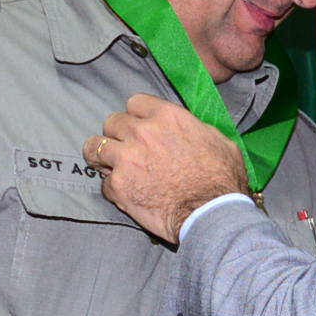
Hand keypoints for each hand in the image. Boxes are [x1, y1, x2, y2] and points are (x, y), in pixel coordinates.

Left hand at [85, 92, 247, 240]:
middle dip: (117, 134)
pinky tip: (125, 194)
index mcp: (167, 117)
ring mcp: (126, 158)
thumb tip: (190, 130)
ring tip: (106, 166)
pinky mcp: (118, 185)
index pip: (135, 103)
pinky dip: (113, 189)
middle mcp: (142, 132)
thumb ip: (195, 129)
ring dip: (101, 156)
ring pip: (94, 147)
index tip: (139, 127)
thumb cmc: (222, 180)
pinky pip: (103, 183)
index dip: (136, 116)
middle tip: (125, 148)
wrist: (211, 213)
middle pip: (112, 122)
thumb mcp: (218, 141)